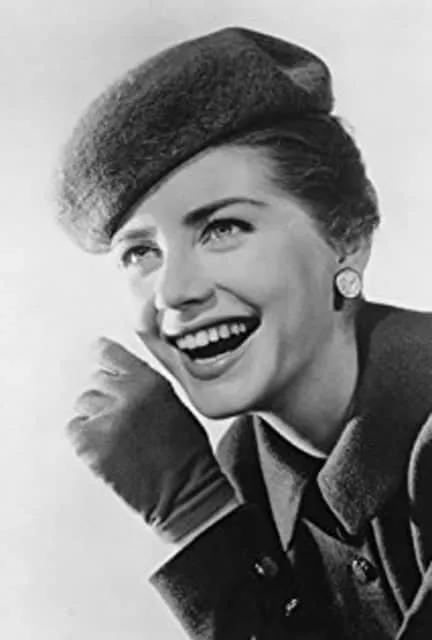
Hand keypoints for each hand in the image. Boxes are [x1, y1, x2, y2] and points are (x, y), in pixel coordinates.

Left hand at [68, 338, 235, 541]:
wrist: (185, 490)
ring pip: (83, 404)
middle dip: (105, 396)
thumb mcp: (173, 403)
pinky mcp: (92, 445)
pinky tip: (105, 447)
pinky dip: (84, 437)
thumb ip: (144, 385)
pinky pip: (73, 428)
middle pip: (95, 380)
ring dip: (95, 417)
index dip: (102, 356)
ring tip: (117, 436)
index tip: (98, 355)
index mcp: (150, 382)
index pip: (109, 354)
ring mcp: (108, 420)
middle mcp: (127, 396)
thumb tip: (117, 376)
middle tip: (120, 418)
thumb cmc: (186, 453)